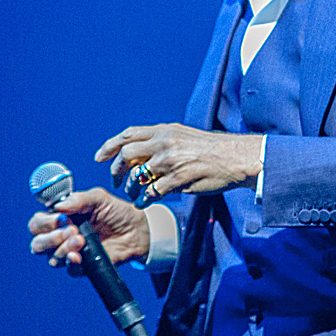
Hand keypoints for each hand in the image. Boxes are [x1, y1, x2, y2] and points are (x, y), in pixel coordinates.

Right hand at [26, 187, 150, 268]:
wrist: (136, 230)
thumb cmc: (115, 211)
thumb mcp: (98, 199)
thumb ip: (78, 200)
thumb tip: (58, 207)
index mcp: (59, 219)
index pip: (37, 223)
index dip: (43, 222)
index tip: (60, 218)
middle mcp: (60, 237)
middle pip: (38, 243)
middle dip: (50, 238)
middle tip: (71, 230)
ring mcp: (70, 252)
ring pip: (51, 257)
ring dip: (62, 248)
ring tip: (80, 240)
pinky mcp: (83, 266)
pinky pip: (68, 269)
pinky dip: (70, 263)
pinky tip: (77, 256)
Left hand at [95, 124, 263, 198]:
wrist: (236, 158)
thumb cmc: (212, 150)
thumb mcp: (183, 136)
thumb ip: (162, 140)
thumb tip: (140, 150)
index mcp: (165, 131)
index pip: (128, 134)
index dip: (110, 146)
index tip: (99, 157)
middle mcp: (165, 143)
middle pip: (127, 154)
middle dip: (116, 170)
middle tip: (116, 181)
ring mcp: (171, 162)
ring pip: (137, 176)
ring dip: (130, 188)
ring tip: (133, 194)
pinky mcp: (179, 180)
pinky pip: (152, 192)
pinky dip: (143, 200)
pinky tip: (143, 204)